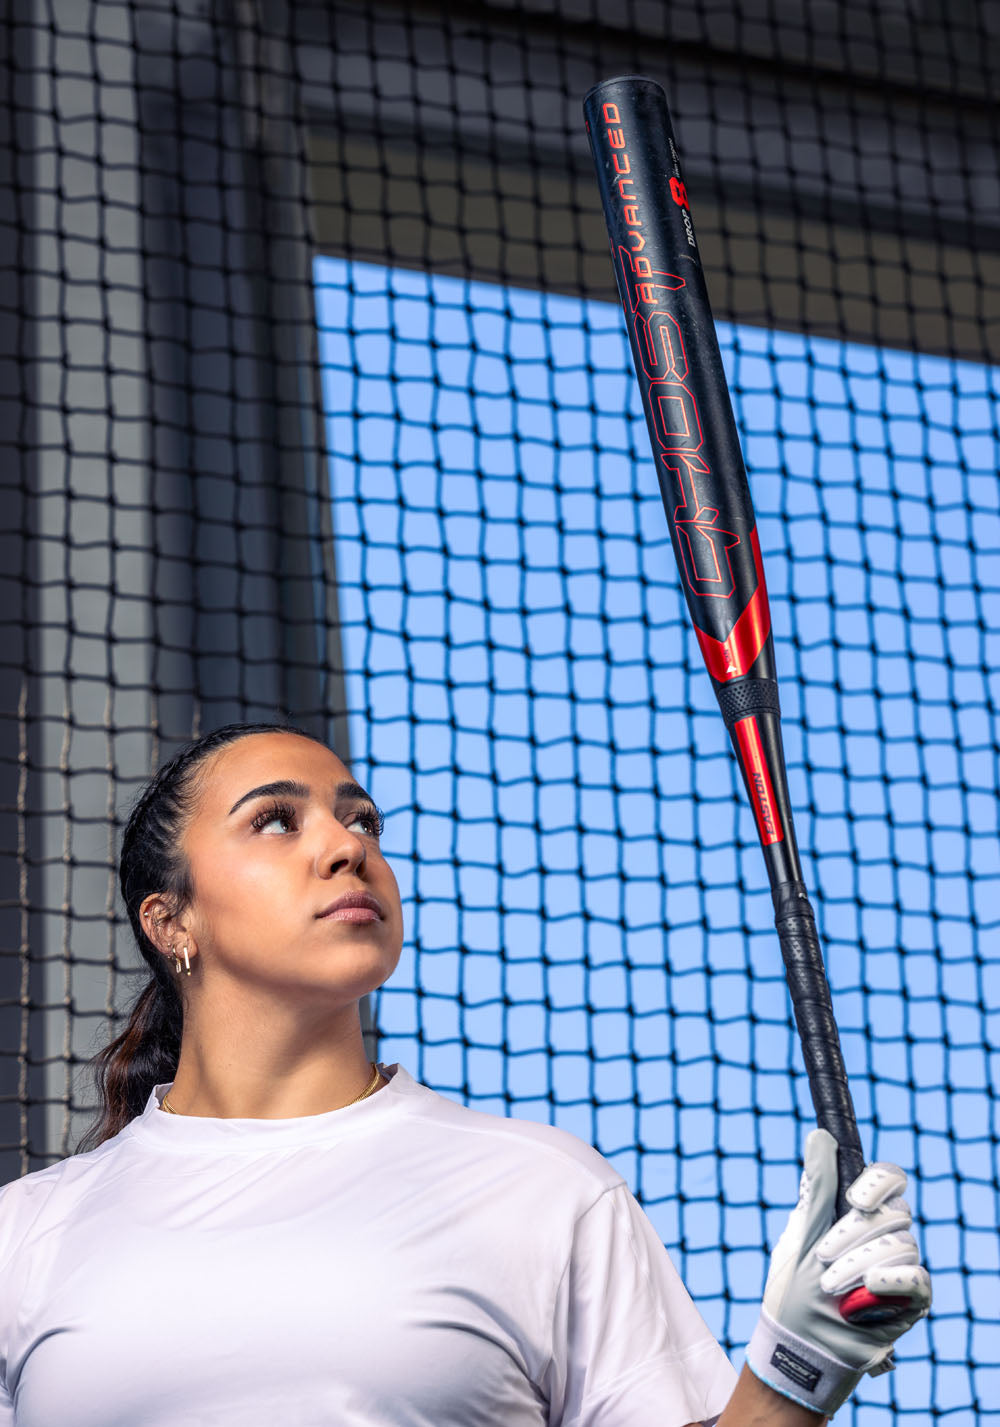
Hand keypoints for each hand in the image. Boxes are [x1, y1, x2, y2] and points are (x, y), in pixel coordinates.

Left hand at [745, 1129, 930, 1417]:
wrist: (796, 1346)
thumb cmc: (793, 1289)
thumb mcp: (800, 1234)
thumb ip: (816, 1188)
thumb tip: (818, 1136)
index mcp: (856, 1213)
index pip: (889, 1179)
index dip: (879, 1181)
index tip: (855, 1200)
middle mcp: (882, 1235)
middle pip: (894, 1212)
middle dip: (853, 1234)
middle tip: (823, 1257)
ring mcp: (898, 1268)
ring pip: (902, 1245)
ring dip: (860, 1263)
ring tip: (830, 1286)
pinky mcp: (910, 1301)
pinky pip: (917, 1278)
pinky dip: (893, 1280)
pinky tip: (870, 1287)